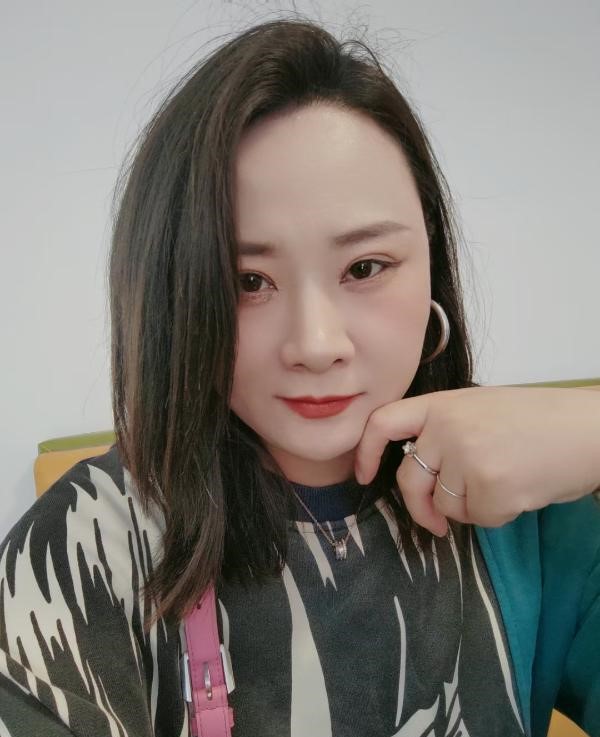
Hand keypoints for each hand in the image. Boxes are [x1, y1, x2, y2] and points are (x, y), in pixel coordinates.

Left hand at [353, 386, 599, 535]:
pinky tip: (519, 492)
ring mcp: (466, 459)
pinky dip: (495, 514)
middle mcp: (446, 429)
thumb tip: (421, 470)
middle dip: (418, 507)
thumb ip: (445, 430)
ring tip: (504, 482)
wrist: (589, 429)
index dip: (365, 451)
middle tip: (436, 523)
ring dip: (468, 506)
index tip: (362, 476)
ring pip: (444, 504)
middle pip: (408, 479)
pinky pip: (476, 519)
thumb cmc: (539, 420)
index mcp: (442, 404)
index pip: (383, 423)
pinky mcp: (489, 491)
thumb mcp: (481, 408)